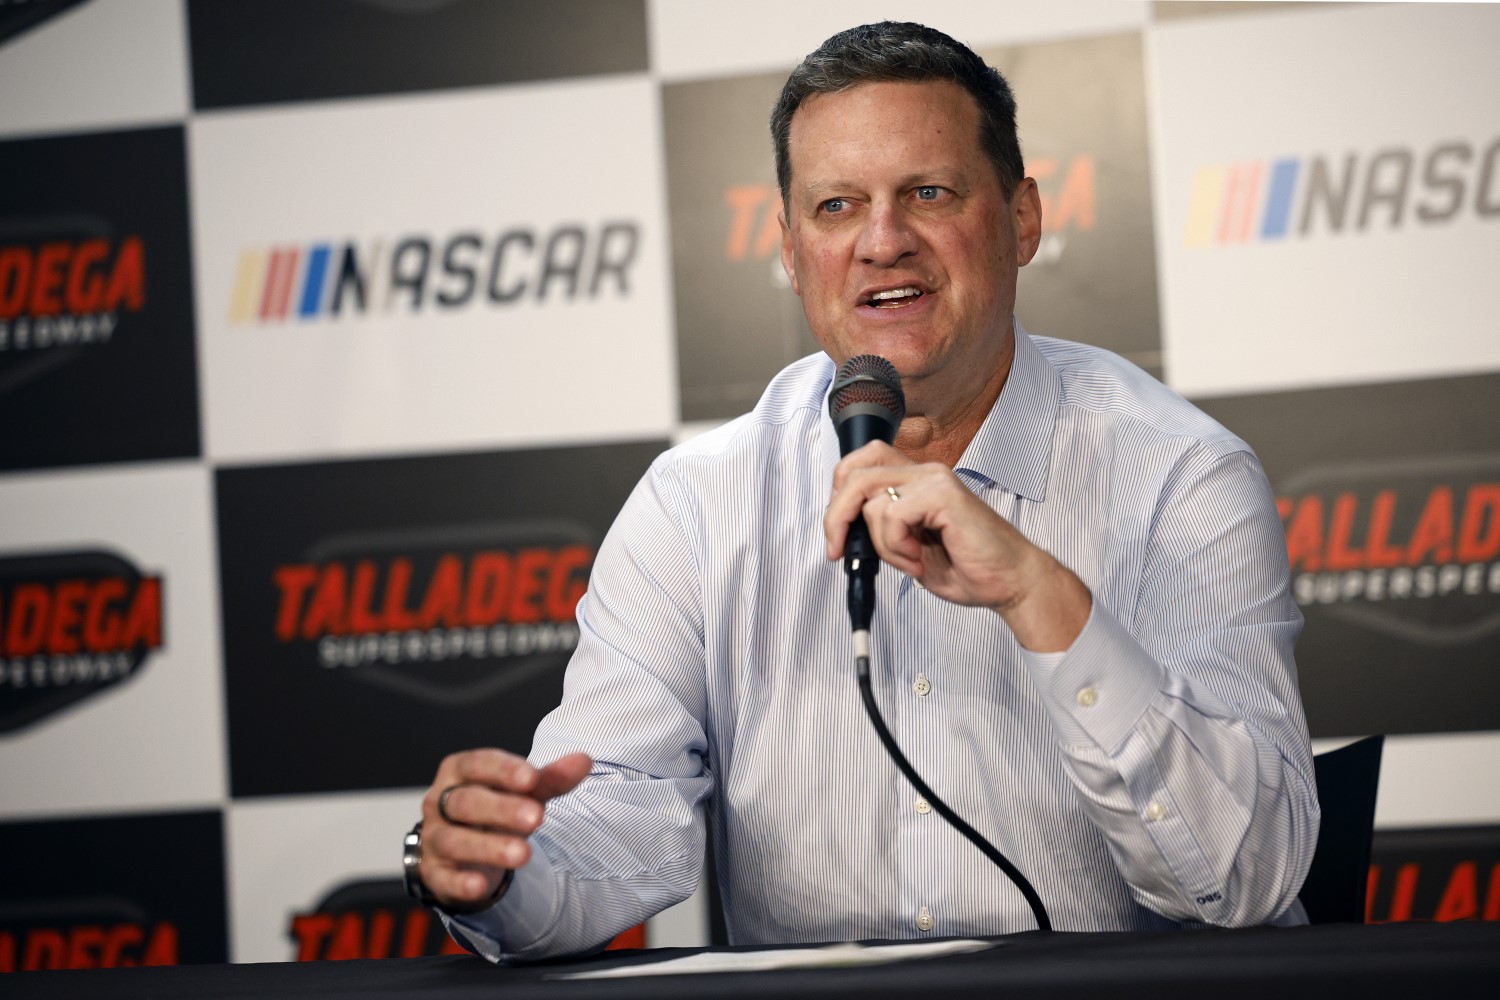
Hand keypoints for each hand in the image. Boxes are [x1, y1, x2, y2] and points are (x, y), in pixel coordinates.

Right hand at [417, 749, 592, 910]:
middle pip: (467, 802)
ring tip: (523, 854)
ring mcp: (434, 838)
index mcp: (460, 772)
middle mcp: (440, 802)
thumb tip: (584, 760)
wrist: (462, 847)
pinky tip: (481, 885)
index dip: (504, 770)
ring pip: (455, 840)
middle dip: (502, 809)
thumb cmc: (494, 808)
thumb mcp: (523, 791)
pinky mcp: (434, 872)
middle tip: (537, 818)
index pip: (478, 764)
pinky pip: (443, 878)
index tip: (532, 778)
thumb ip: (550, 778)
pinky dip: (461, 882)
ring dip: (489, 847)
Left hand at [824, 441, 1090, 651]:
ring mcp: (935, 480)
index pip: (861, 464)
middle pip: (855, 472)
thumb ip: (882, 531)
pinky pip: (892, 514)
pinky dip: (896, 546)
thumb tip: (846, 530)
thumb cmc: (969, 567)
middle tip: (839, 550)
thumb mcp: (910, 549)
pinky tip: (919, 560)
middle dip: (837, 515)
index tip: (837, 537)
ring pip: (872, 501)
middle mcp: (925, 473)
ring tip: (911, 561)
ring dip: (882, 544)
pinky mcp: (943, 495)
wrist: (1010, 582)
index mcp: (917, 481)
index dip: (839, 496)